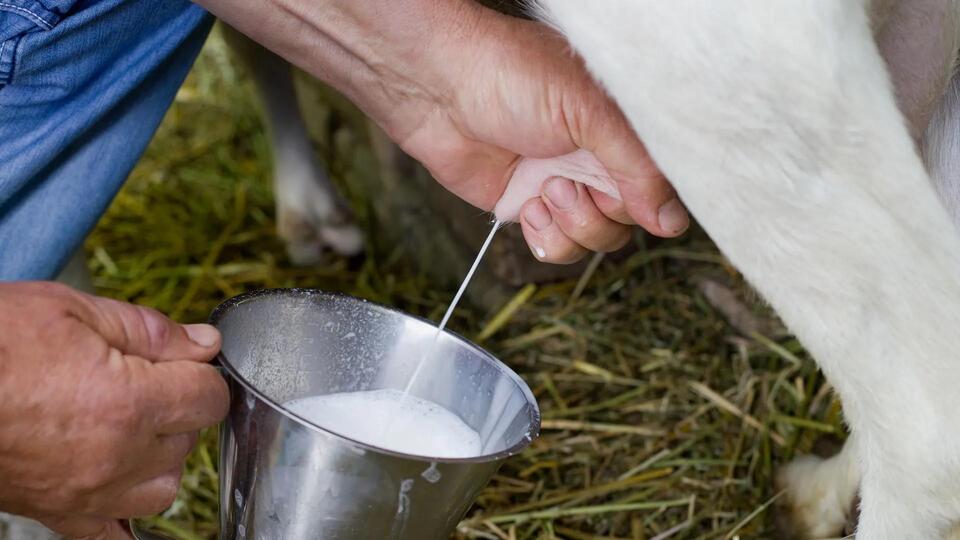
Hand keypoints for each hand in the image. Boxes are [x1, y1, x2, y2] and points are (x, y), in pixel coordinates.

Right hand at [0, 282, 228, 538]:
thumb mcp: (73, 309)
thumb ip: (150, 330)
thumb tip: (204, 344)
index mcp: (129, 401)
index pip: (210, 398)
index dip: (202, 373)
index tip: (185, 362)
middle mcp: (115, 456)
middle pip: (188, 440)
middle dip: (177, 408)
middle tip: (143, 381)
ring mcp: (85, 491)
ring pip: (162, 488)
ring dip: (159, 457)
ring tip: (128, 424)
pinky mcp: (55, 511)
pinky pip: (110, 534)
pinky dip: (123, 516)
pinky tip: (119, 487)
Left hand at [394, 11, 689, 262]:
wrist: (439, 88)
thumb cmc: (512, 75)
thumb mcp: (590, 112)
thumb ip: (637, 166)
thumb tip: (671, 220)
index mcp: (624, 130)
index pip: (663, 185)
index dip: (648, 200)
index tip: (623, 193)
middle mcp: (599, 160)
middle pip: (630, 221)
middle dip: (600, 213)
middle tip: (567, 182)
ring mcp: (565, 186)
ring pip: (597, 240)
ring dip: (573, 226)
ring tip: (544, 190)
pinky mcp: (530, 207)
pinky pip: (557, 247)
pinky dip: (547, 238)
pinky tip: (528, 206)